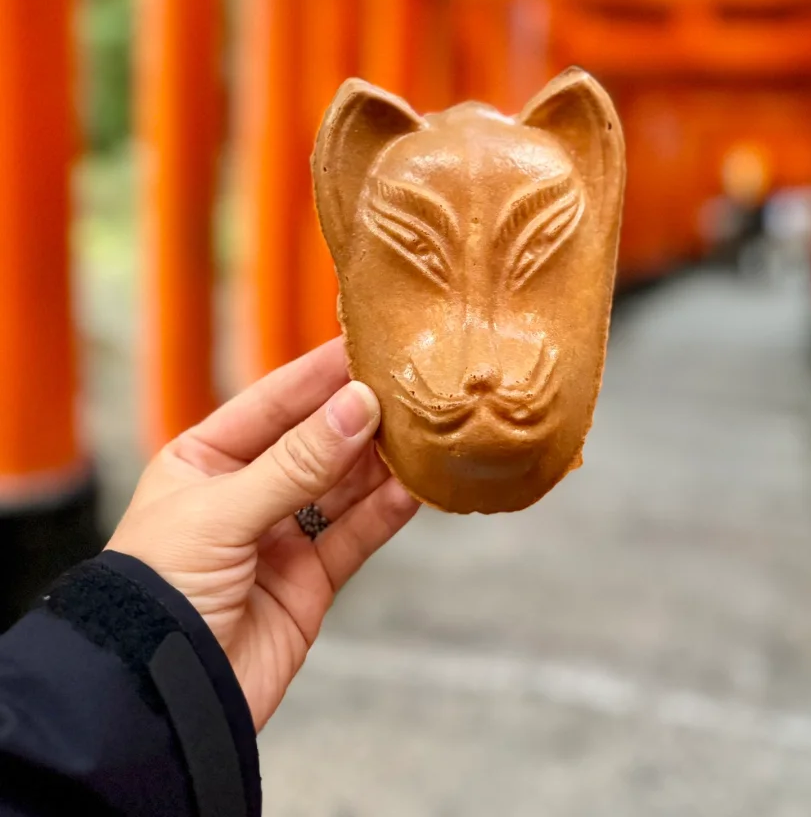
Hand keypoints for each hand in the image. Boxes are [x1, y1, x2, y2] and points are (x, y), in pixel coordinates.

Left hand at [107, 338, 418, 729]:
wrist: (156, 701)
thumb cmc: (158, 592)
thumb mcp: (221, 512)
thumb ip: (296, 462)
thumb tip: (358, 405)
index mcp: (201, 462)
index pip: (269, 403)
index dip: (316, 375)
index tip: (364, 343)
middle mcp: (242, 494)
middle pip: (312, 442)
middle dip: (356, 416)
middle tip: (407, 385)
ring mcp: (277, 540)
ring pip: (341, 486)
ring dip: (378, 461)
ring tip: (419, 430)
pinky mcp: (308, 585)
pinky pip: (354, 536)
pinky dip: (386, 511)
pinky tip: (413, 485)